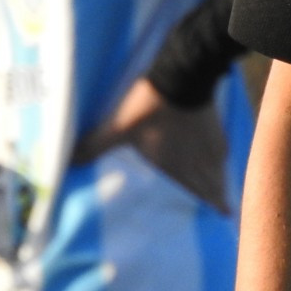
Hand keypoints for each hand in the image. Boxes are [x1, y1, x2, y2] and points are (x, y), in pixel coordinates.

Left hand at [72, 78, 229, 211]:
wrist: (182, 73)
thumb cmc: (150, 107)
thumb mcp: (119, 127)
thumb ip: (95, 145)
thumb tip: (66, 164)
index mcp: (178, 167)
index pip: (201, 194)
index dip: (212, 207)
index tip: (223, 218)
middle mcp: (198, 160)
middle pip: (213, 185)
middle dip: (215, 198)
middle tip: (222, 212)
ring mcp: (209, 142)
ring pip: (219, 168)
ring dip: (219, 180)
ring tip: (221, 190)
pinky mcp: (214, 124)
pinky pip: (221, 150)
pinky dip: (220, 158)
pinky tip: (218, 156)